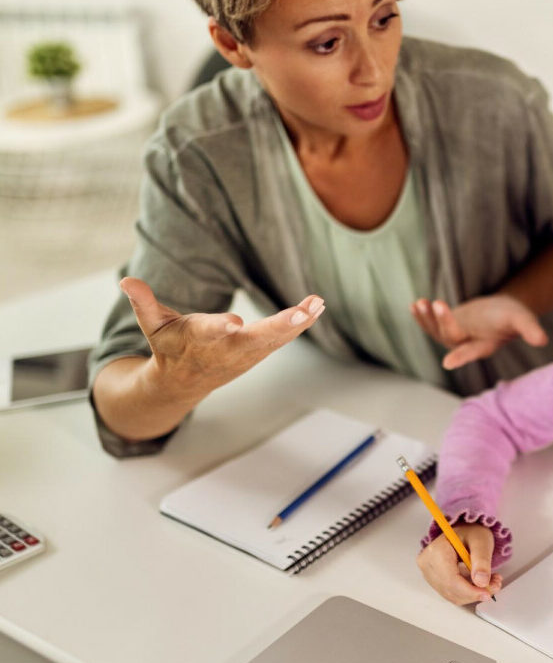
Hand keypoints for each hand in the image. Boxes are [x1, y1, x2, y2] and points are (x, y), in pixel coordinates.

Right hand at [120, 276, 324, 396]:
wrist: (183, 382)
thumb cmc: (168, 347)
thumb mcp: (152, 326)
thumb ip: (144, 303)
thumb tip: (125, 281)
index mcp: (198, 339)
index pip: (210, 333)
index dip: (220, 327)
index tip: (234, 322)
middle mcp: (227, 348)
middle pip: (256, 338)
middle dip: (280, 327)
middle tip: (302, 314)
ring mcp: (246, 353)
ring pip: (276, 338)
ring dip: (299, 321)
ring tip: (317, 304)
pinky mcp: (259, 351)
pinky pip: (283, 337)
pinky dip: (301, 322)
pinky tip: (318, 308)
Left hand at [409, 296, 547, 369]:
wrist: (502, 312)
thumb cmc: (513, 316)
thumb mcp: (522, 319)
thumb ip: (530, 330)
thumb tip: (542, 340)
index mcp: (483, 346)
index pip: (470, 352)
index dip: (460, 357)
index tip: (447, 362)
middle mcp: (465, 343)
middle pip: (450, 335)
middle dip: (443, 320)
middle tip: (438, 303)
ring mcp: (453, 336)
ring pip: (436, 330)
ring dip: (426, 318)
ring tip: (419, 303)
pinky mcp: (446, 327)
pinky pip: (431, 324)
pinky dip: (422, 315)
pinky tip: (414, 305)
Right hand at [417, 523, 501, 604]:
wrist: (465, 531)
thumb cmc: (470, 532)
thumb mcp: (481, 540)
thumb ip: (481, 560)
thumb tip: (481, 582)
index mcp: (436, 550)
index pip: (450, 580)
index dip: (469, 591)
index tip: (487, 592)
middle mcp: (428, 564)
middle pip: (451, 590)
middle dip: (475, 592)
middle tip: (494, 585)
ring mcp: (430, 574)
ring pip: (453, 595)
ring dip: (473, 594)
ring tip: (490, 581)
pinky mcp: (436, 581)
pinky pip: (453, 594)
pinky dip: (469, 593)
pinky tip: (480, 582)